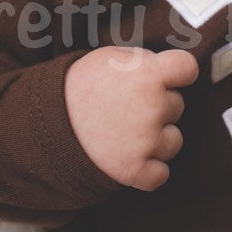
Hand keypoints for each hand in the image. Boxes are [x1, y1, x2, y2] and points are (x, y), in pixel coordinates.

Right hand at [64, 46, 197, 190]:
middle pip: (177, 105)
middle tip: (126, 105)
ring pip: (174, 140)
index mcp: (147, 74)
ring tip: (126, 131)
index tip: (167, 77)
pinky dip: (149, 169)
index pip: (188, 68)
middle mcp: (152, 107)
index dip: (178, 73)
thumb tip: (170, 71)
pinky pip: (161, 174)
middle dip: (158, 104)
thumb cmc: (78, 86)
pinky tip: (130, 156)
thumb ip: (143, 62)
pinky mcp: (135, 170)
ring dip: (157, 138)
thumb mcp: (109, 58)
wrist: (44, 123)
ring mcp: (145, 141)